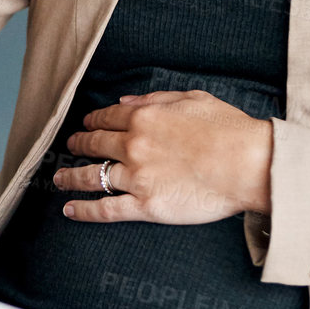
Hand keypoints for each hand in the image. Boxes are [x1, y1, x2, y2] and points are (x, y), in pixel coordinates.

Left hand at [53, 90, 272, 223]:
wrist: (250, 164)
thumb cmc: (229, 129)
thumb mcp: (192, 98)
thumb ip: (155, 97)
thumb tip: (126, 99)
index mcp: (145, 116)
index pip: (108, 118)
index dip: (92, 122)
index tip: (86, 125)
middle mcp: (134, 145)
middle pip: (95, 144)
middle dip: (79, 144)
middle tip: (70, 146)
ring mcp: (137, 176)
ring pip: (92, 176)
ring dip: (70, 177)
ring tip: (58, 179)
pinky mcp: (146, 206)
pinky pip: (106, 210)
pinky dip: (84, 210)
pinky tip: (69, 211)